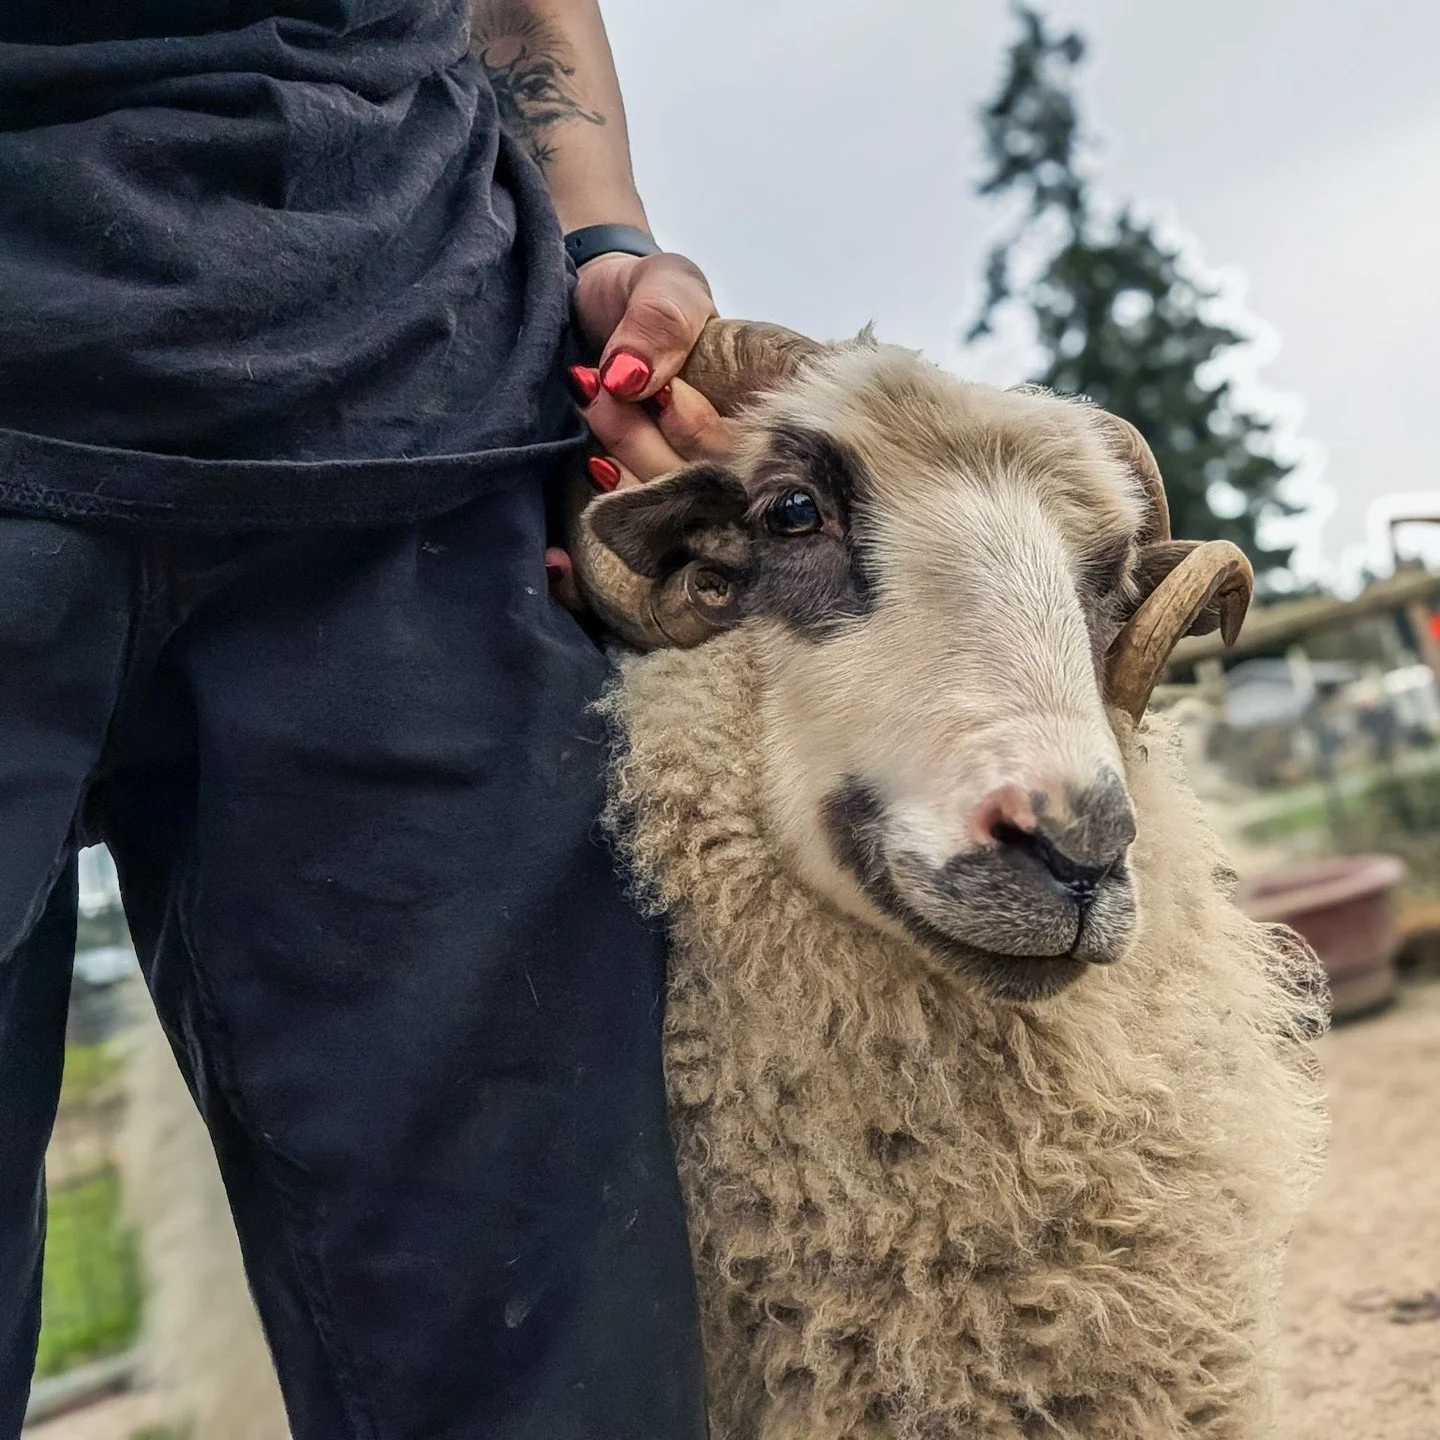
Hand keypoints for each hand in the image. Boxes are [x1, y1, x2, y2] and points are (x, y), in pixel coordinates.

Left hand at [547, 250, 741, 609]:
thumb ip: (661, 321)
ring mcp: (681, 509)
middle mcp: (732, 478)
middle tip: (606, 389)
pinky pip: (612, 576)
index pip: (762, 465)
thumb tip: (633, 378)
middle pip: (706, 501)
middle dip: (647, 449)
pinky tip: (557, 563)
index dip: (709, 441)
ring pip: (662, 528)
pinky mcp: (629, 529)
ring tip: (589, 406)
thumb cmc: (647, 296)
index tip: (662, 393)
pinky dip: (582, 579)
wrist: (588, 311)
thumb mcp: (665, 285)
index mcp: (769, 428)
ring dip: (617, 479)